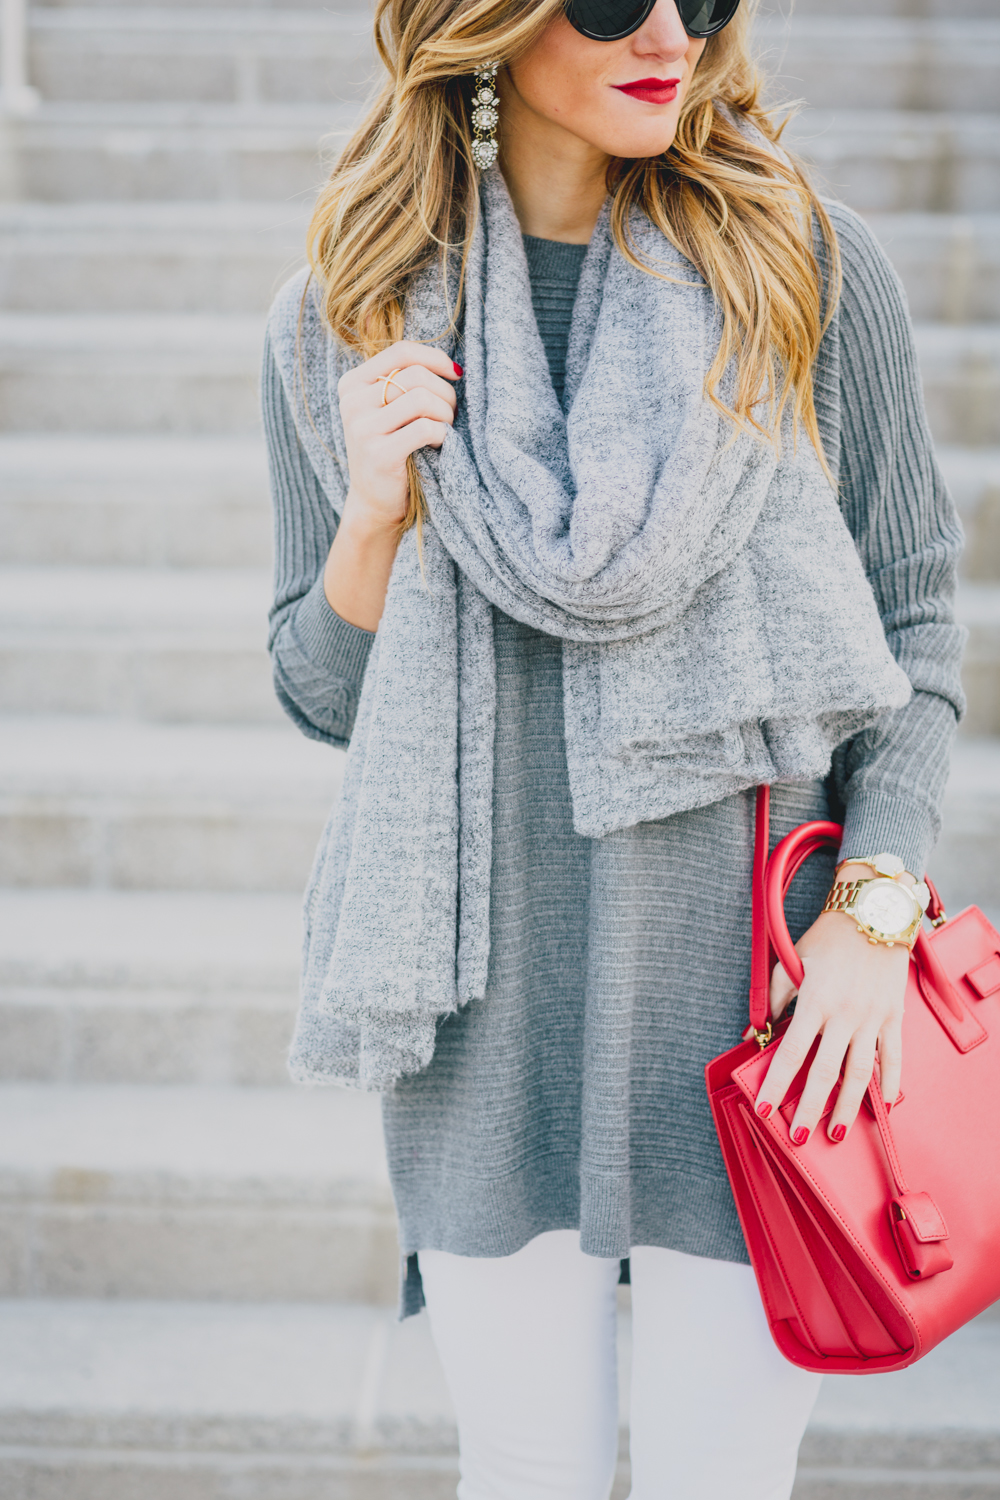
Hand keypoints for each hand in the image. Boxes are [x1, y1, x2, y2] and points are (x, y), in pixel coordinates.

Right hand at [337, 341, 461, 531]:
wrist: (374, 503)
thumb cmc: (392, 451)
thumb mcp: (389, 410)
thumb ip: (406, 382)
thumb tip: (453, 365)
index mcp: (352, 384)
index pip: (402, 351)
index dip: (436, 358)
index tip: (456, 374)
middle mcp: (352, 402)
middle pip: (416, 375)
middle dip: (445, 393)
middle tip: (451, 414)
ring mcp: (362, 428)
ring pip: (422, 399)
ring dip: (445, 413)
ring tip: (446, 428)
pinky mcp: (379, 453)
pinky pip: (425, 428)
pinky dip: (442, 435)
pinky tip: (440, 444)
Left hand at [754, 866, 909, 1145]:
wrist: (873, 915)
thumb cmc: (826, 938)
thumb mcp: (791, 962)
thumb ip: (772, 999)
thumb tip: (754, 1033)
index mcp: (815, 1002)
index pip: (791, 1053)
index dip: (776, 1083)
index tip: (764, 1110)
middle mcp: (845, 1015)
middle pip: (824, 1072)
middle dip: (808, 1108)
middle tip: (798, 1137)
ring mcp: (873, 1018)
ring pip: (859, 1072)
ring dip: (846, 1106)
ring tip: (834, 1132)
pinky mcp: (894, 1016)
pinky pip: (893, 1056)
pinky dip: (891, 1081)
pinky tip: (887, 1104)